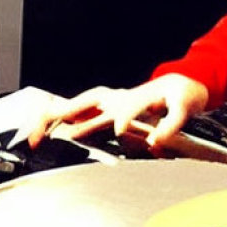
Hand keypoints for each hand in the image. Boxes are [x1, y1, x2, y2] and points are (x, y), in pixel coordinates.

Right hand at [27, 75, 208, 149]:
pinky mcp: (113, 106)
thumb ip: (171, 124)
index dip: (122, 118)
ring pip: (84, 103)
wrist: (181, 85)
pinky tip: (58, 127)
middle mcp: (121, 98)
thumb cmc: (183, 96)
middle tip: (49, 132)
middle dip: (69, 113)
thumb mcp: (184, 108)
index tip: (117, 129)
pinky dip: (70, 115)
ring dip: (64, 114)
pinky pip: (86, 109)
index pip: (126, 107)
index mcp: (140, 97)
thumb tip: (155, 141)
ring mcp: (114, 101)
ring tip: (42, 130)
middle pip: (89, 101)